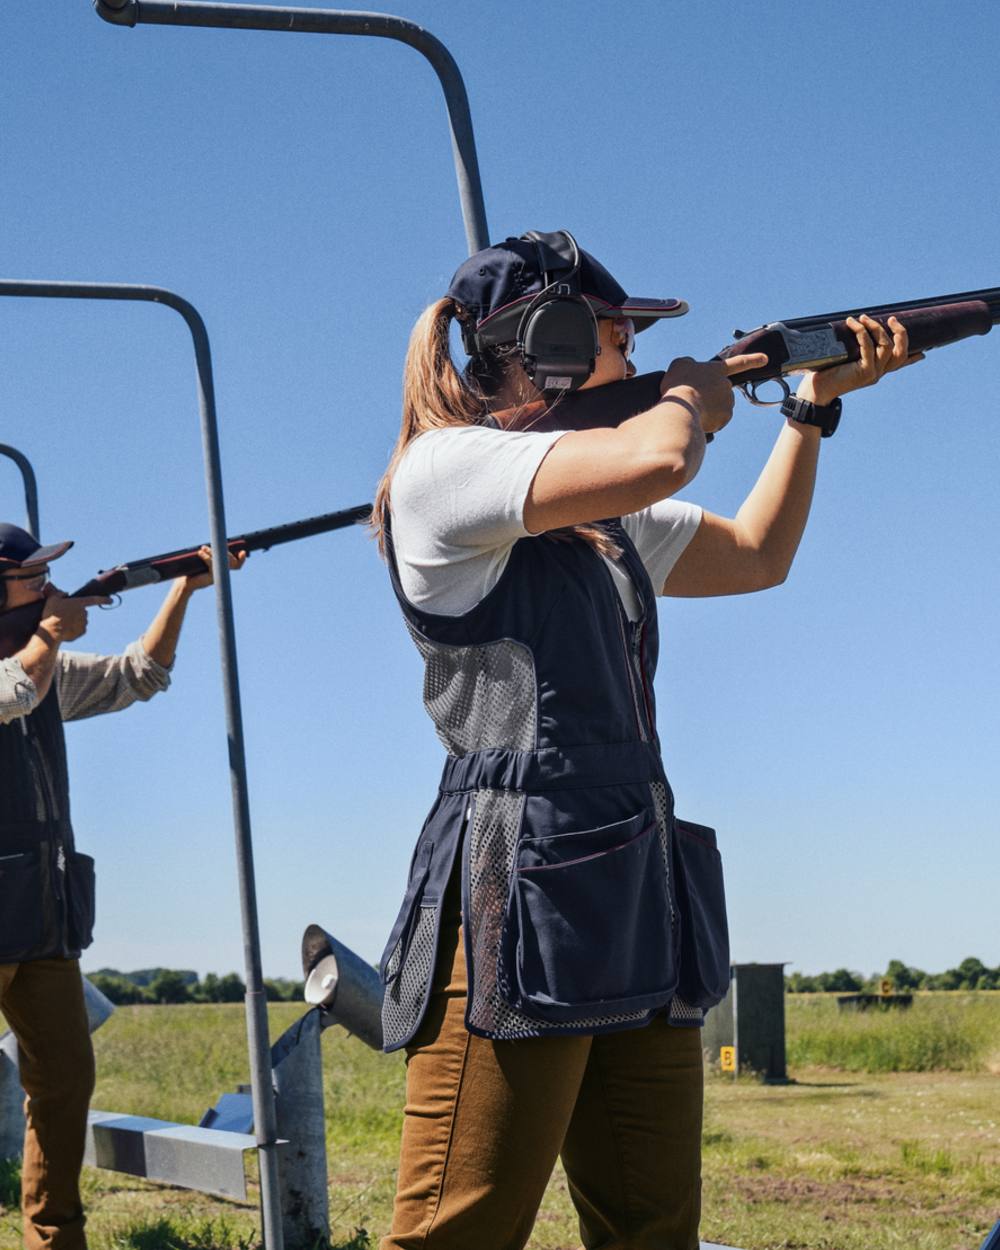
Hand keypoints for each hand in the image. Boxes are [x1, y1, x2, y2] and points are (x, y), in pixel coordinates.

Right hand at [38, 588, 111, 642]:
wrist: (51, 632)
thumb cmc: (51, 615)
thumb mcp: (52, 599)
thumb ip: (59, 594)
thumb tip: (64, 593)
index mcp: (79, 603)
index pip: (95, 599)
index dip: (104, 599)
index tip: (111, 600)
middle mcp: (84, 613)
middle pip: (83, 611)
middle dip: (76, 612)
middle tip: (64, 614)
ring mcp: (84, 623)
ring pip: (81, 620)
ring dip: (74, 621)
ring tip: (62, 623)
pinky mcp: (82, 632)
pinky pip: (79, 628)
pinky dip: (74, 628)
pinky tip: (65, 629)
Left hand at [179, 545, 247, 593]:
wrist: (186, 582)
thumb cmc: (194, 571)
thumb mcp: (204, 560)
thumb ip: (211, 554)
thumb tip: (213, 545)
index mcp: (222, 568)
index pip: (237, 565)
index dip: (241, 559)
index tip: (243, 552)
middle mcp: (222, 572)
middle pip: (231, 560)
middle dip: (222, 551)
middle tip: (208, 547)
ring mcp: (218, 575)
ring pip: (221, 560)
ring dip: (212, 552)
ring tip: (203, 548)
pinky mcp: (212, 577)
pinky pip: (212, 563)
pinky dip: (206, 556)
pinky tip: (200, 553)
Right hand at [660, 352, 769, 434]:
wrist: (682, 409)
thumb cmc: (679, 385)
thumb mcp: (680, 365)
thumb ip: (690, 364)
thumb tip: (692, 370)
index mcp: (718, 370)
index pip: (739, 362)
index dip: (753, 360)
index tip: (765, 359)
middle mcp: (726, 386)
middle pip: (720, 391)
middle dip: (710, 397)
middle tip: (693, 399)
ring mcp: (727, 403)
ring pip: (718, 408)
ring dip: (708, 409)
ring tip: (692, 410)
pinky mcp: (724, 418)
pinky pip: (717, 422)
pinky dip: (708, 422)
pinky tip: (697, 419)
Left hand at [797, 315, 924, 405]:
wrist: (816, 393)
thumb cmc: (825, 375)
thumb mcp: (843, 361)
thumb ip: (853, 351)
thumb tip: (853, 332)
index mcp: (876, 371)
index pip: (899, 364)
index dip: (913, 358)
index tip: (923, 353)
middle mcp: (878, 373)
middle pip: (901, 352)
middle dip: (900, 332)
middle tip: (891, 319)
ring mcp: (873, 374)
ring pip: (886, 346)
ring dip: (875, 327)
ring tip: (862, 318)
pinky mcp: (864, 373)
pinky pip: (867, 346)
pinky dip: (861, 332)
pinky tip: (852, 323)